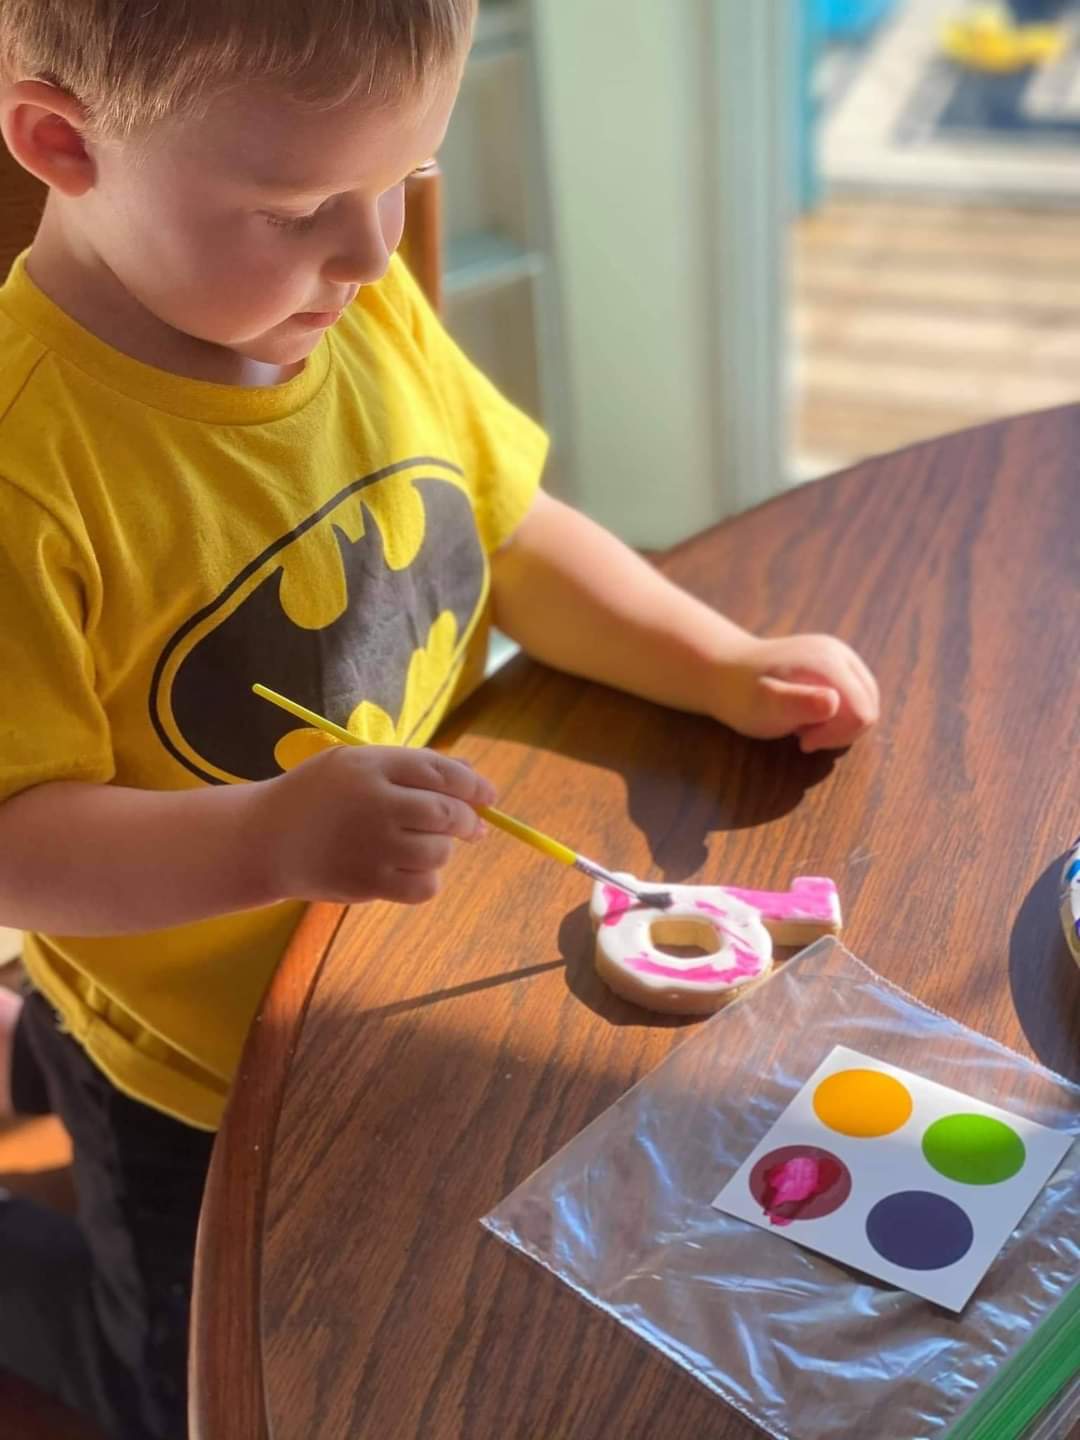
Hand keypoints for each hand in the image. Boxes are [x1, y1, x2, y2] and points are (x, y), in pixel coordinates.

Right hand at [259, 744, 495, 904]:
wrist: (265, 839)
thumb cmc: (317, 796)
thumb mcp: (357, 764)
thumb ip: (412, 765)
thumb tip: (471, 772)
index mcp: (373, 765)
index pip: (441, 772)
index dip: (474, 784)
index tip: (489, 795)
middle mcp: (375, 802)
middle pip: (445, 813)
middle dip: (466, 820)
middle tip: (470, 827)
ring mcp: (372, 845)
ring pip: (438, 852)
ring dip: (440, 850)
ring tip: (418, 845)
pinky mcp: (367, 882)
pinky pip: (423, 887)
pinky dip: (426, 880)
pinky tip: (409, 870)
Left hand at [714, 633, 878, 752]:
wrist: (723, 672)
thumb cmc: (741, 695)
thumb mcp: (765, 705)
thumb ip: (798, 703)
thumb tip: (832, 702)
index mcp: (829, 662)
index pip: (862, 713)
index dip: (837, 736)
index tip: (803, 742)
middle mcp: (840, 654)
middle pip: (868, 708)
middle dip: (840, 732)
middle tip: (803, 736)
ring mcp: (840, 656)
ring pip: (865, 703)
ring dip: (840, 725)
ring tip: (804, 726)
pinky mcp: (835, 664)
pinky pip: (854, 697)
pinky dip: (838, 715)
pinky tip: (810, 717)